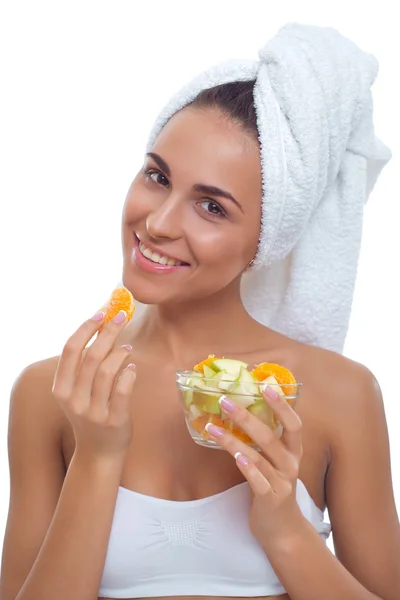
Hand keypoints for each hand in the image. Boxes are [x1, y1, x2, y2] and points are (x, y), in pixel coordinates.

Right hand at [52, 309, 135, 461]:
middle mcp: (74, 400)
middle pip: (91, 356)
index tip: (101, 313)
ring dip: (120, 353)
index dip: (86, 328)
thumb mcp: (78, 392)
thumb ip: (85, 366)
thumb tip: (102, 327)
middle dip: (108, 332)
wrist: (98, 454)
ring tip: (128, 348)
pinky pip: (123, 390)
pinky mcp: (114, 421)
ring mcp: (93, 412)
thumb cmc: (90, 414)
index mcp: (61, 388)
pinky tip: (132, 368)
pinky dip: (129, 374)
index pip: (70, 350)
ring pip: (107, 371)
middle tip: (121, 317)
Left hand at [205, 385, 304, 544]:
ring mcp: (282, 482)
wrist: (283, 530)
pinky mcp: (271, 498)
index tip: (266, 386)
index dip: (282, 405)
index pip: (293, 424)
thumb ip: (265, 441)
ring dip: (233, 440)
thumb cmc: (274, 488)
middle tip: (225, 401)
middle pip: (270, 436)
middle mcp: (291, 464)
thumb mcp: (275, 462)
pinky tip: (235, 456)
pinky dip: (246, 466)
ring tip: (212, 427)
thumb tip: (241, 412)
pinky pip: (258, 479)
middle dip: (247, 417)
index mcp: (293, 451)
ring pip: (258, 456)